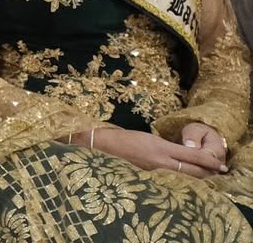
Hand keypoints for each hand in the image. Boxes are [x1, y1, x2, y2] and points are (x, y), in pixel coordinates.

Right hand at [94, 126, 229, 173]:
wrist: (100, 148)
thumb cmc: (123, 139)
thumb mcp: (148, 138)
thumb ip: (166, 147)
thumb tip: (183, 154)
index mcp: (161, 148)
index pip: (193, 157)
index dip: (209, 161)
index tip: (220, 164)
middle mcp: (160, 162)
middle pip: (193, 172)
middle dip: (208, 173)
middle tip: (217, 172)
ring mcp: (154, 173)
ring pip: (184, 179)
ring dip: (197, 179)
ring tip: (205, 178)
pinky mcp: (148, 180)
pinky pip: (171, 183)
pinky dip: (182, 182)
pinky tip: (184, 183)